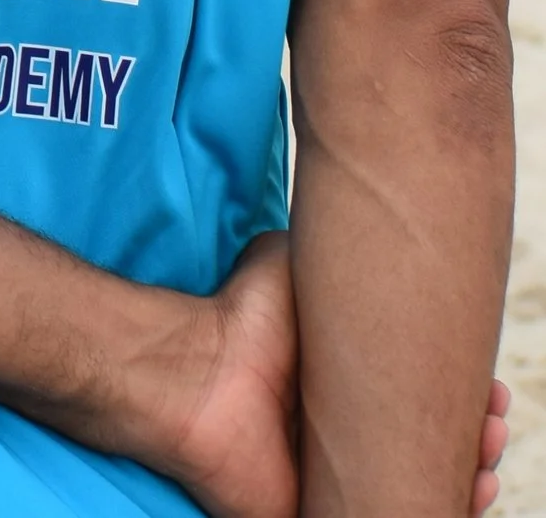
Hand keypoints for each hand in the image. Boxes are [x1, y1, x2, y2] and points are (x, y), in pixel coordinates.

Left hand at [132, 242, 509, 517]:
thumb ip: (332, 256)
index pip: (419, 402)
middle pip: (430, 446)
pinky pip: (394, 517)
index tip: (492, 388)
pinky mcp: (322, 515)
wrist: (201, 370)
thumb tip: (364, 210)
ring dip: (470, 473)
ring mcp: (337, 479)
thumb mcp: (297, 266)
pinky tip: (471, 488)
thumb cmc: (243, 315)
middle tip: (495, 419)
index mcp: (343, 388)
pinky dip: (438, 508)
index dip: (460, 398)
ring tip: (487, 447)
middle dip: (477, 436)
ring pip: (421, 484)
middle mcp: (344, 435)